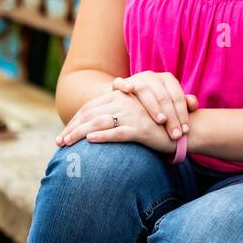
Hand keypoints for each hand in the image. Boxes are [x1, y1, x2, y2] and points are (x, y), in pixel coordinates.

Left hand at [55, 87, 181, 155]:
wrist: (184, 130)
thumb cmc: (157, 126)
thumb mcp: (135, 118)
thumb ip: (118, 117)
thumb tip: (95, 128)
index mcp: (121, 98)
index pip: (91, 108)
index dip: (75, 120)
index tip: (63, 133)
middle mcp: (125, 104)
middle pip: (90, 115)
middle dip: (72, 128)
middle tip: (59, 142)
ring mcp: (133, 115)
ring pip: (100, 123)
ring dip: (80, 134)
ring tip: (67, 144)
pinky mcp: (141, 129)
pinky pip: (118, 132)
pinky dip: (103, 136)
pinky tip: (90, 141)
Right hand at [111, 72, 197, 144]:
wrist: (129, 100)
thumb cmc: (155, 105)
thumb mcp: (170, 104)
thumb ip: (184, 104)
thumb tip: (193, 104)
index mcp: (167, 79)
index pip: (178, 97)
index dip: (183, 114)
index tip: (185, 131)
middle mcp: (152, 77)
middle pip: (163, 96)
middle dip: (171, 117)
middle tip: (175, 134)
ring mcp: (136, 79)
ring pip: (144, 90)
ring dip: (153, 105)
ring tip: (161, 120)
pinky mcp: (119, 84)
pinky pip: (120, 82)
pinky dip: (124, 84)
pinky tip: (129, 90)